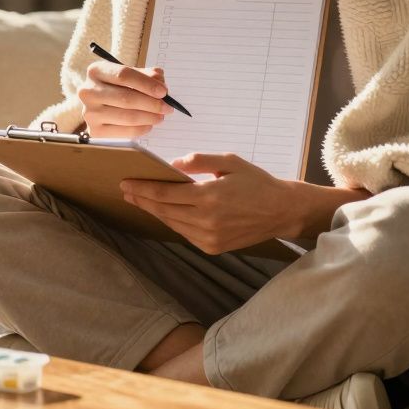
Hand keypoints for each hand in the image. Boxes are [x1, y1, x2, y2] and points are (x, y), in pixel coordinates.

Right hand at [78, 61, 173, 137]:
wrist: (98, 103)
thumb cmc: (117, 86)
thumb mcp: (130, 74)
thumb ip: (147, 75)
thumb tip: (161, 85)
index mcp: (96, 71)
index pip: (124, 75)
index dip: (146, 84)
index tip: (163, 92)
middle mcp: (88, 91)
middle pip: (126, 98)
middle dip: (152, 104)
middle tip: (167, 107)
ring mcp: (89, 112)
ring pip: (127, 117)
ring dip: (149, 117)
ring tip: (160, 116)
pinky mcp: (94, 131)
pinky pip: (124, 132)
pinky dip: (141, 129)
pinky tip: (149, 125)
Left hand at [122, 153, 370, 254]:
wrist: (282, 211)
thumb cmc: (256, 182)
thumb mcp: (229, 162)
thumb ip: (200, 161)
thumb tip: (174, 164)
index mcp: (209, 196)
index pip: (165, 194)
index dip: (142, 189)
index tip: (126, 183)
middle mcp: (206, 220)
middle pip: (164, 210)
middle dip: (142, 200)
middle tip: (126, 191)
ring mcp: (209, 237)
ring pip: (172, 224)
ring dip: (154, 212)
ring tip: (140, 201)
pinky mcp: (213, 247)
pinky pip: (184, 233)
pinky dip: (172, 222)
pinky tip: (164, 212)